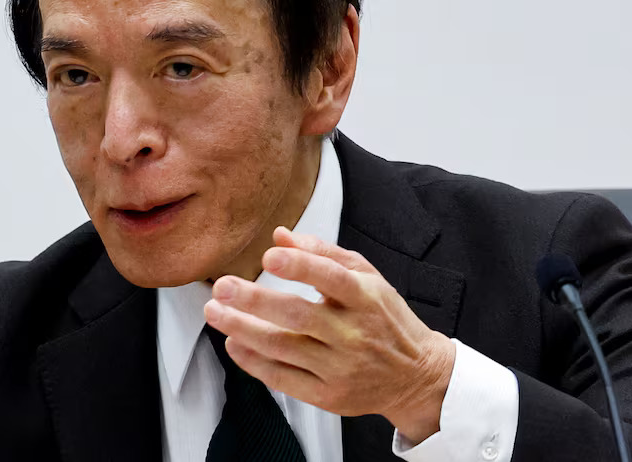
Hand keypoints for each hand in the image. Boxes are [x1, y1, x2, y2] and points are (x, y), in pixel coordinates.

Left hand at [203, 226, 455, 442]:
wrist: (416, 377)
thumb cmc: (383, 319)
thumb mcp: (367, 277)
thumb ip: (323, 254)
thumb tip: (280, 236)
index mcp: (366, 298)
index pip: (332, 278)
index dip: (300, 266)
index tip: (268, 257)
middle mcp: (354, 334)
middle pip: (300, 315)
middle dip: (255, 300)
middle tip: (222, 287)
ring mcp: (341, 368)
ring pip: (284, 348)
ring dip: (243, 329)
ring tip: (215, 312)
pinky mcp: (329, 396)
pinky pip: (284, 379)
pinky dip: (254, 362)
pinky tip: (233, 344)